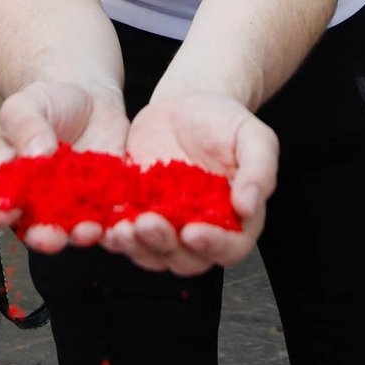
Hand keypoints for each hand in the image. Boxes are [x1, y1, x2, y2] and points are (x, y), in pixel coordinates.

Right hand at [0, 80, 129, 253]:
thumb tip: (36, 154)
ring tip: (87, 232)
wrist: (88, 99)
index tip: (2, 213)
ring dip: (80, 236)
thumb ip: (26, 128)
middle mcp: (38, 202)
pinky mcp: (104, 201)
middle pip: (35, 228)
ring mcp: (72, 205)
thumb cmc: (48, 104)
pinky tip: (121, 221)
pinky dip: (115, 223)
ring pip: (74, 230)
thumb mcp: (27, 106)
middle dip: (42, 237)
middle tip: (49, 238)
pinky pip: (109, 217)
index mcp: (10, 183)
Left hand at [110, 93, 275, 276]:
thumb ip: (259, 171)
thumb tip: (250, 206)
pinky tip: (104, 222)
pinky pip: (125, 235)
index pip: (229, 247)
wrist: (185, 105)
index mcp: (235, 220)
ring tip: (122, 228)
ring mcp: (166, 226)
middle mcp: (200, 230)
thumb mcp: (253, 137)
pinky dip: (114, 234)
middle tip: (149, 224)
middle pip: (186, 259)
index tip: (193, 232)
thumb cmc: (225, 122)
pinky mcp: (137, 214)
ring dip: (136, 246)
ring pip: (151, 254)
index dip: (212, 245)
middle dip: (165, 246)